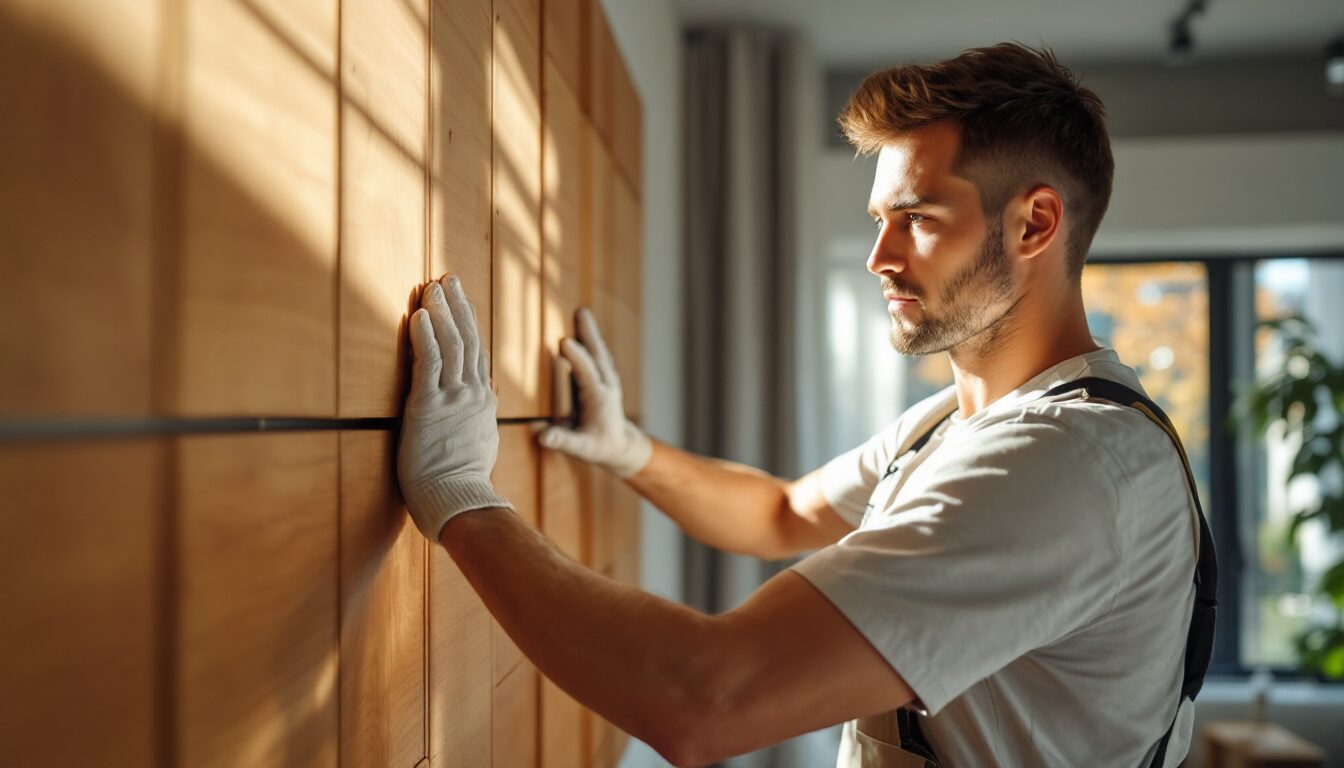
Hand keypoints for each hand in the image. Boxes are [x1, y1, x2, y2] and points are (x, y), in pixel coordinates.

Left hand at [398, 275, 513, 541]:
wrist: (458, 499)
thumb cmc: (463, 481)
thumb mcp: (482, 442)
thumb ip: (481, 417)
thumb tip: (485, 402)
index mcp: (484, 401)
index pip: (477, 352)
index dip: (468, 322)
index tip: (461, 300)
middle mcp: (473, 393)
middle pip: (467, 339)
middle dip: (457, 305)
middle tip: (449, 278)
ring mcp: (453, 398)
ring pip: (451, 343)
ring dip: (440, 311)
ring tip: (432, 285)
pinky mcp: (428, 406)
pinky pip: (429, 362)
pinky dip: (424, 335)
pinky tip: (418, 314)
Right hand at [539, 307, 651, 477]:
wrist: (620, 446)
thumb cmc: (598, 447)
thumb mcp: (581, 449)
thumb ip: (562, 440)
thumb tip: (542, 436)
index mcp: (599, 399)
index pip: (587, 374)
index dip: (576, 358)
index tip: (564, 341)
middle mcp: (606, 385)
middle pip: (598, 355)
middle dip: (589, 334)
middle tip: (581, 312)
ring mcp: (607, 379)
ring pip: (599, 352)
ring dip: (590, 332)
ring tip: (582, 312)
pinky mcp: (604, 378)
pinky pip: (597, 355)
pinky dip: (591, 340)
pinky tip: (582, 326)